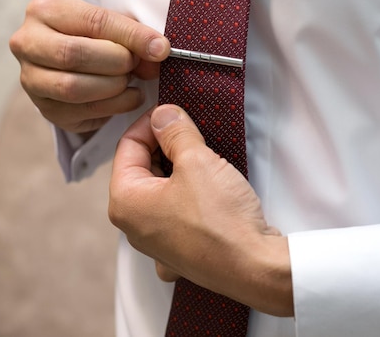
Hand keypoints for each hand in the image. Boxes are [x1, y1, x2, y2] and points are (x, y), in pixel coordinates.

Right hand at [9, 0, 170, 134]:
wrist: (70, 60)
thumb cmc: (93, 37)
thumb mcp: (109, 25)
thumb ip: (131, 35)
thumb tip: (158, 51)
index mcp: (44, 10)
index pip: (92, 21)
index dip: (131, 36)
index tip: (160, 48)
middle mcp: (27, 44)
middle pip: (74, 55)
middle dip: (116, 62)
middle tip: (136, 65)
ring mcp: (31, 79)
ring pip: (73, 88)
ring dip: (113, 87)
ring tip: (130, 81)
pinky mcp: (44, 109)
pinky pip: (80, 112)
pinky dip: (113, 107)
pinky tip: (127, 97)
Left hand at [109, 105, 293, 316]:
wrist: (255, 268)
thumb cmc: (220, 220)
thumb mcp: (196, 161)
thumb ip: (175, 131)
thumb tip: (162, 115)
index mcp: (125, 202)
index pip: (128, 146)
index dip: (151, 122)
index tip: (173, 111)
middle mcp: (134, 225)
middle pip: (142, 167)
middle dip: (166, 145)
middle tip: (193, 130)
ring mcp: (157, 241)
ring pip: (161, 188)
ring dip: (180, 168)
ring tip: (204, 155)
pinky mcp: (180, 248)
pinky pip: (176, 210)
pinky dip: (189, 195)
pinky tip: (207, 188)